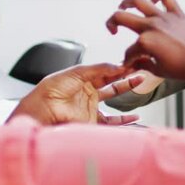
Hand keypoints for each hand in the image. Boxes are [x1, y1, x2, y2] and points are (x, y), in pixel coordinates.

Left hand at [10, 64, 142, 124]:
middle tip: (139, 68)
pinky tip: (134, 116)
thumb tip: (118, 66)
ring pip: (114, 100)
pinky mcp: (92, 121)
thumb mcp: (77, 72)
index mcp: (83, 79)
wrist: (43, 109)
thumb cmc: (53, 89)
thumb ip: (99, 68)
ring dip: (127, 90)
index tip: (131, 62)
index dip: (118, 67)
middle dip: (126, 75)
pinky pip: (111, 121)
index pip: (106, 71)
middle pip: (112, 82)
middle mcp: (88, 93)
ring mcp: (91, 107)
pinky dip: (124, 120)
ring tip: (140, 81)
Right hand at [106, 0, 184, 81]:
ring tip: (124, 7)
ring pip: (139, 0)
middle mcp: (151, 26)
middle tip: (113, 30)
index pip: (129, 51)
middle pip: (121, 17)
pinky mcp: (177, 13)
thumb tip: (133, 63)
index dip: (127, 59)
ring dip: (127, 2)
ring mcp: (164, 17)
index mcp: (145, 42)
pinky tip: (153, 1)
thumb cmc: (184, 70)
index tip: (131, 64)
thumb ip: (143, 64)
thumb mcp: (159, 71)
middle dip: (111, 23)